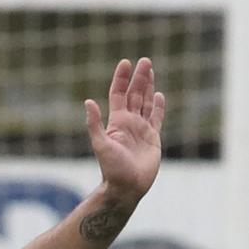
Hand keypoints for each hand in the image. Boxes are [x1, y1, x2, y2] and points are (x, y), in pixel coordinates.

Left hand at [85, 57, 164, 204]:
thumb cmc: (112, 169)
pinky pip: (157, 118)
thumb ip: (95, 124)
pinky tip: (159, 95)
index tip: (125, 63)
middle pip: (135, 94)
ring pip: (145, 102)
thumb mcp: (101, 145)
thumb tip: (88, 102)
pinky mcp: (153, 138)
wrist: (127, 187)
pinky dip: (159, 106)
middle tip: (144, 60)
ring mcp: (141, 129)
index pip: (119, 94)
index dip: (121, 79)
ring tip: (150, 71)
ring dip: (148, 87)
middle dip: (139, 77)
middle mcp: (129, 123)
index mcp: (117, 122)